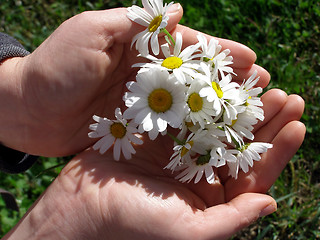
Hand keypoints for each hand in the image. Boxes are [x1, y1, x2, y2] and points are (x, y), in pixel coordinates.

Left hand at [0, 4, 269, 156]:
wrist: (28, 110)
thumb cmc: (56, 66)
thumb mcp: (92, 31)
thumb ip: (134, 23)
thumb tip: (178, 9)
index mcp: (140, 48)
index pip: (188, 48)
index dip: (220, 54)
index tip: (250, 60)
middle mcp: (146, 75)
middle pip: (194, 77)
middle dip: (227, 81)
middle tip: (261, 86)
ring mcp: (143, 103)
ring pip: (186, 103)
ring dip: (215, 107)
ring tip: (245, 113)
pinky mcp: (135, 127)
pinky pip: (168, 128)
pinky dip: (190, 131)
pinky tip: (212, 135)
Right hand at [3, 90, 304, 239]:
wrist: (85, 208)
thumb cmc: (136, 226)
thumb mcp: (190, 233)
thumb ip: (232, 219)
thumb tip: (271, 202)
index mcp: (213, 197)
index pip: (254, 172)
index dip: (278, 149)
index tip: (297, 124)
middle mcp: (200, 171)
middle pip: (240, 143)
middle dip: (264, 121)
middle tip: (285, 96)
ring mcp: (179, 149)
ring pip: (218, 123)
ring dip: (239, 103)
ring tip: (261, 81)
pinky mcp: (160, 133)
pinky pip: (188, 111)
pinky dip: (205, 96)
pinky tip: (220, 80)